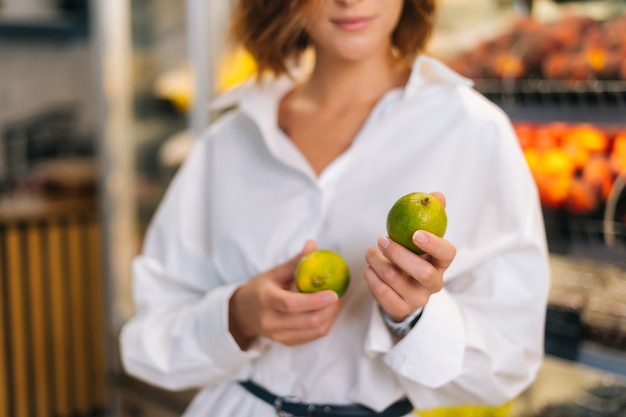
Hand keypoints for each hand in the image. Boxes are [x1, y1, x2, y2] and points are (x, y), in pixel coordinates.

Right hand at [229, 240, 342, 348]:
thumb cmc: (260, 289)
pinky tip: (328, 313)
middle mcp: (270, 321)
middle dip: (329, 310)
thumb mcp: (274, 273)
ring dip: (330, 318)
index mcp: (266, 299)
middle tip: (340, 296)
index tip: (334, 293)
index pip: (291, 304)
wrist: (242, 314)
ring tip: (336, 304)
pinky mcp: (285, 342)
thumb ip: (295, 262)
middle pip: (307, 321)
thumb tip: (313, 245)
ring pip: (313, 331)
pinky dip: (324, 325)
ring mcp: (278, 334)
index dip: (315, 300)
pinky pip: (311, 337)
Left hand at [364, 192, 455, 321]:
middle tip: (381, 240)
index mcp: (441, 263)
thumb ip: (430, 216)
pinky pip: (381, 293)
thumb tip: (437, 195)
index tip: (415, 233)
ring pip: (395, 279)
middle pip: (422, 272)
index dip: (434, 244)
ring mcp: (418, 299)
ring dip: (376, 261)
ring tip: (369, 251)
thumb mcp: (420, 239)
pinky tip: (368, 268)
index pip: (447, 254)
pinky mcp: (400, 310)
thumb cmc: (412, 258)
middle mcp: (434, 284)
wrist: (402, 292)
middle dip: (398, 254)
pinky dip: (371, 277)